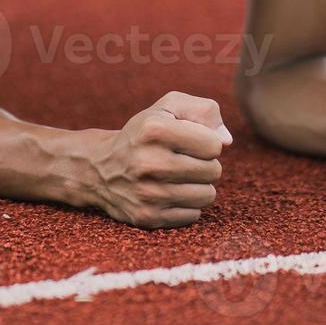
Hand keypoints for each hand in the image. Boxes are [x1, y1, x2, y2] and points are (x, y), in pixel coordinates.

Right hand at [88, 91, 230, 228]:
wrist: (99, 167)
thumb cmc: (144, 133)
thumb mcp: (168, 107)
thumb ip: (204, 111)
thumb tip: (226, 141)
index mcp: (155, 129)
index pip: (214, 145)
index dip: (206, 141)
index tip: (189, 141)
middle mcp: (149, 162)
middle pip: (213, 171)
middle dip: (205, 164)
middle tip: (183, 160)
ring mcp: (148, 193)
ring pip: (207, 195)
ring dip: (198, 185)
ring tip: (178, 176)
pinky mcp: (148, 217)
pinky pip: (193, 215)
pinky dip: (187, 204)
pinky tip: (169, 192)